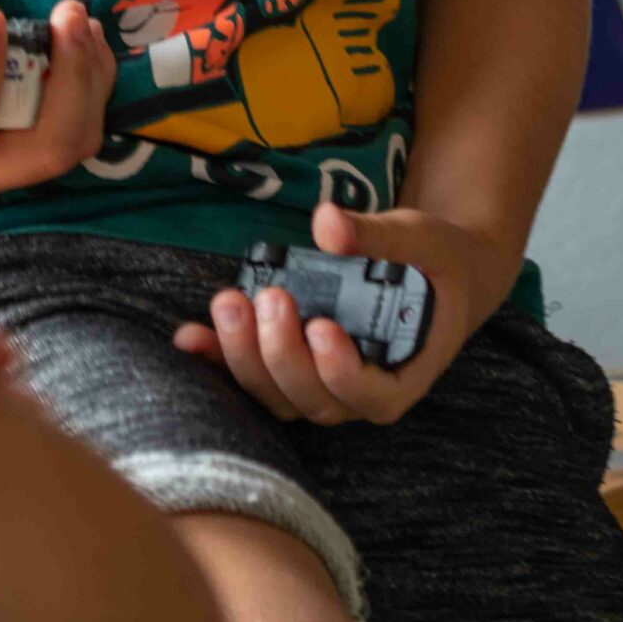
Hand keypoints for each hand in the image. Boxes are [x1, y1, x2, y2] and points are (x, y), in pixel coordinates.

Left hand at [170, 199, 513, 425]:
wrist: (435, 273)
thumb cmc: (435, 261)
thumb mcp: (421, 240)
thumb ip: (377, 235)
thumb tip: (326, 222)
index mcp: (404, 373)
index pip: (371, 396)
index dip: (342, 372)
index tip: (322, 327)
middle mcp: (359, 391)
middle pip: (313, 399)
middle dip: (282, 354)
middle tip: (270, 297)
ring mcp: (320, 383)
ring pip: (277, 396)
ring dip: (244, 358)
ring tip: (228, 303)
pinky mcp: (290, 365)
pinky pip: (252, 375)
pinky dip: (218, 359)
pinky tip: (188, 337)